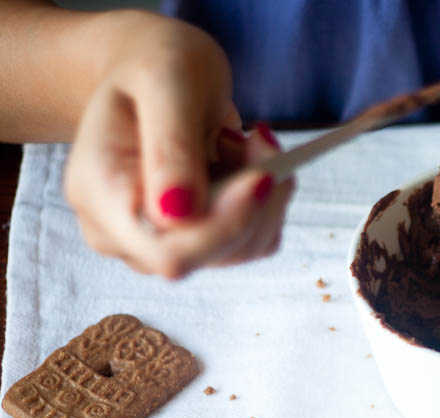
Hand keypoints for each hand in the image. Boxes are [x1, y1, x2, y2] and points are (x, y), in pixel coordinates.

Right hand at [63, 12, 293, 277]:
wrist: (153, 76)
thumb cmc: (154, 66)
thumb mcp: (164, 82)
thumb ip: (171, 146)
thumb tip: (176, 216)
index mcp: (99, 193)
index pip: (166, 250)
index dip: (224, 225)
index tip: (263, 177)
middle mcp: (122, 232)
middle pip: (209, 254)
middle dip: (253, 200)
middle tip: (260, 140)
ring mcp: (158, 243)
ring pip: (239, 250)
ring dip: (263, 196)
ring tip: (246, 142)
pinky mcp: (196, 243)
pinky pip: (251, 241)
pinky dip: (266, 203)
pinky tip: (247, 163)